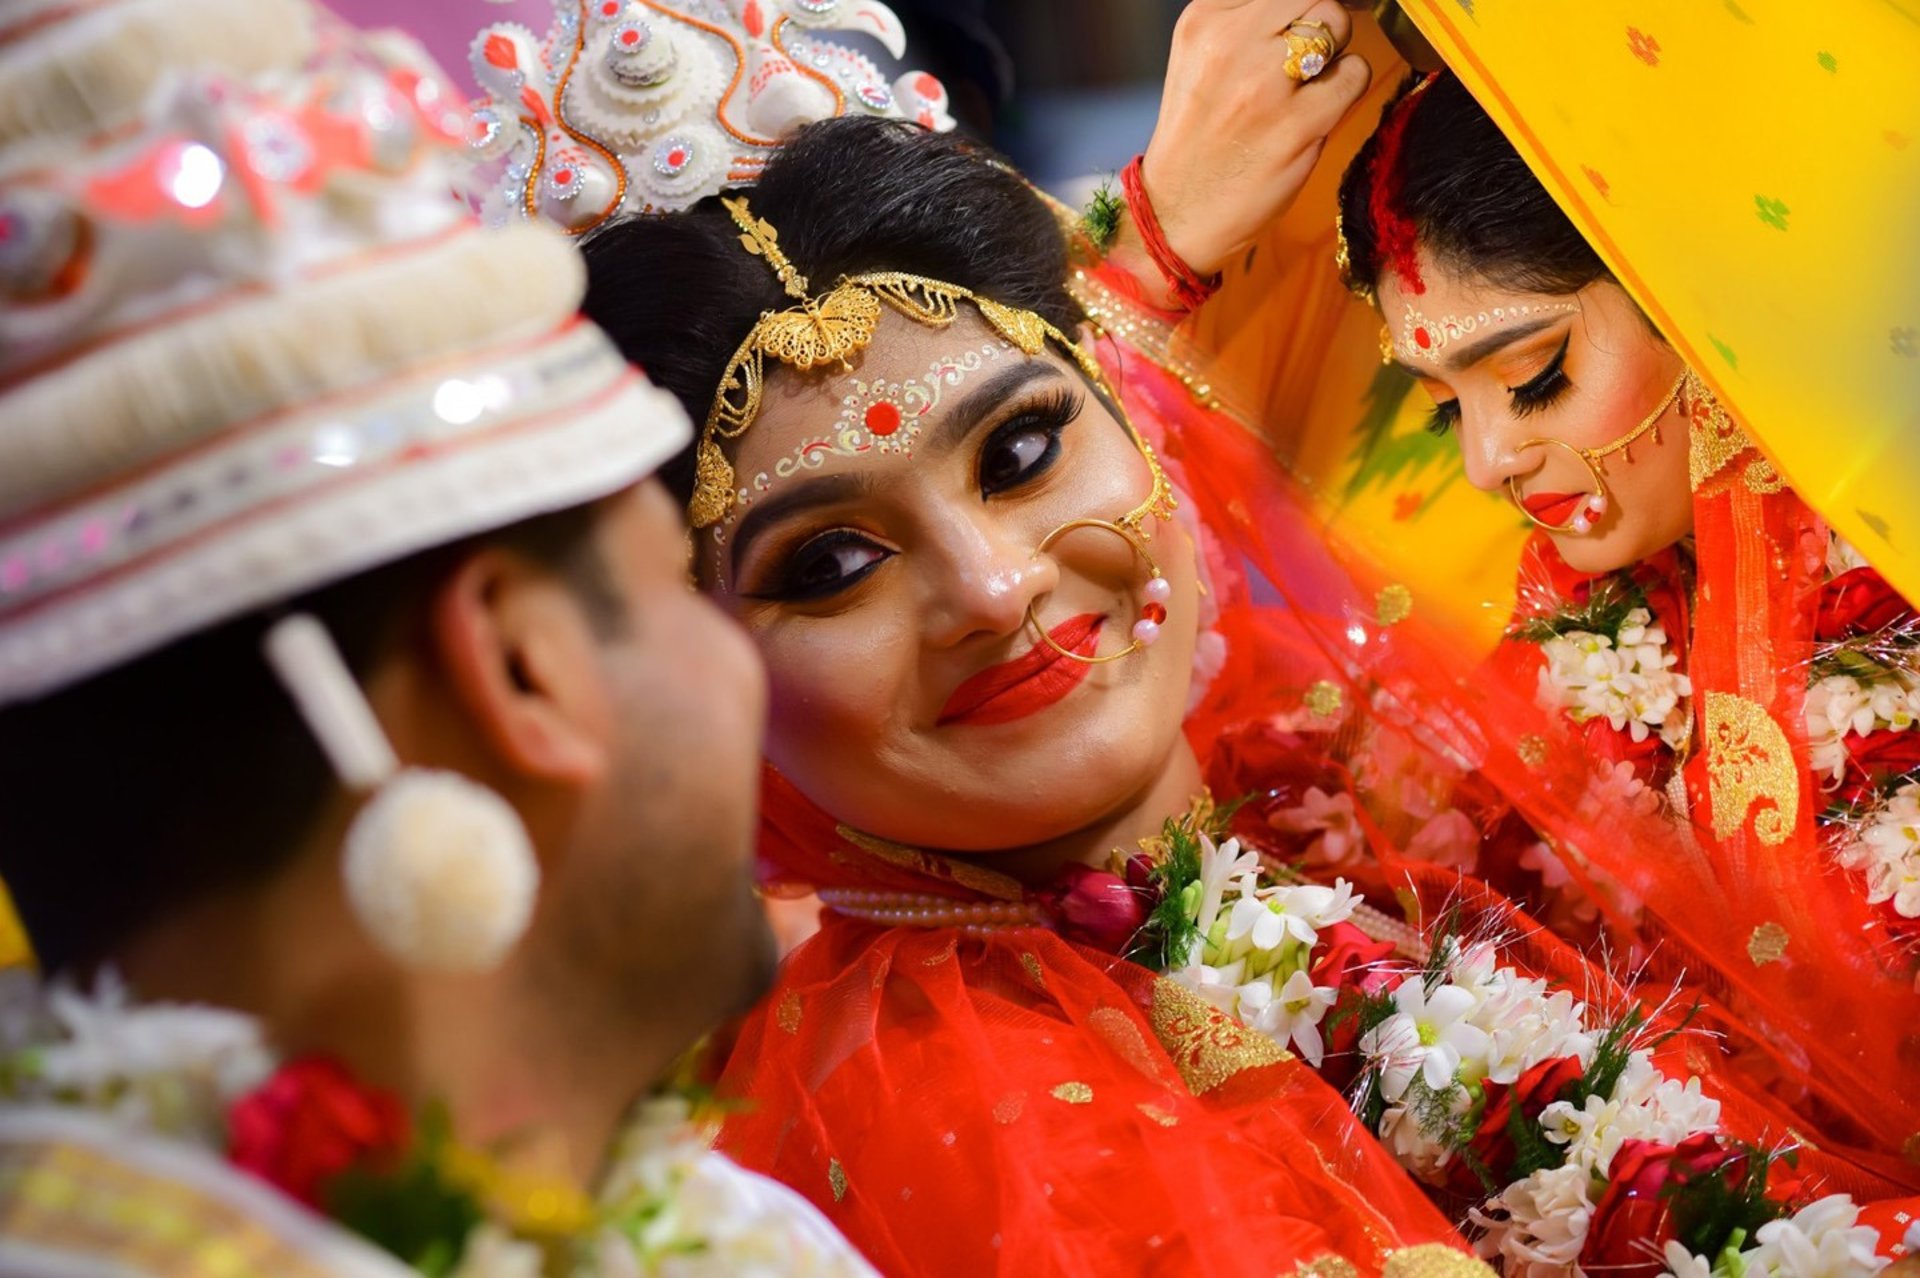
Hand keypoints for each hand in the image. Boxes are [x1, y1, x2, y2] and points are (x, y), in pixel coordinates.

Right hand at [1110, 0, 1371, 303]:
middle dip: (1318, 24)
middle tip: (1300, 65)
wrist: (1177, 214)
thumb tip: (1308, 6)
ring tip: (1304, 87)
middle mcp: (1231, 42)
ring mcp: (1264, 84)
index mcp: (1204, 19)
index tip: (1291, 29)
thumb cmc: (1197, 137)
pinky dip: (1347, 88)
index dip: (1296, 7)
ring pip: (1337, 23)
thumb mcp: (1201, 58)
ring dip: (1334, 53)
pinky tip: (1317, 111)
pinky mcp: (1297, 123)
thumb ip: (1247, 21)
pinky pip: (1355, 73)